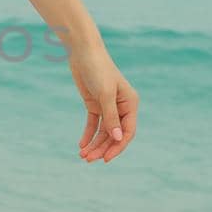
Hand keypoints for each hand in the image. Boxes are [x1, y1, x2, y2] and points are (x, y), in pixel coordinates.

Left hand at [65, 37, 138, 162]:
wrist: (82, 52)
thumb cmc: (98, 69)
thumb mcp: (105, 94)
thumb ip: (111, 117)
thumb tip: (117, 138)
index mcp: (130, 104)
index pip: (127, 131)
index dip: (117, 147)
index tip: (106, 159)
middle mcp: (121, 107)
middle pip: (114, 134)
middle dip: (102, 148)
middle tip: (88, 159)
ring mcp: (108, 106)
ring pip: (103, 131)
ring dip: (94, 144)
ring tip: (83, 156)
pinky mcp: (95, 104)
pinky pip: (94, 124)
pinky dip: (88, 135)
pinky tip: (81, 144)